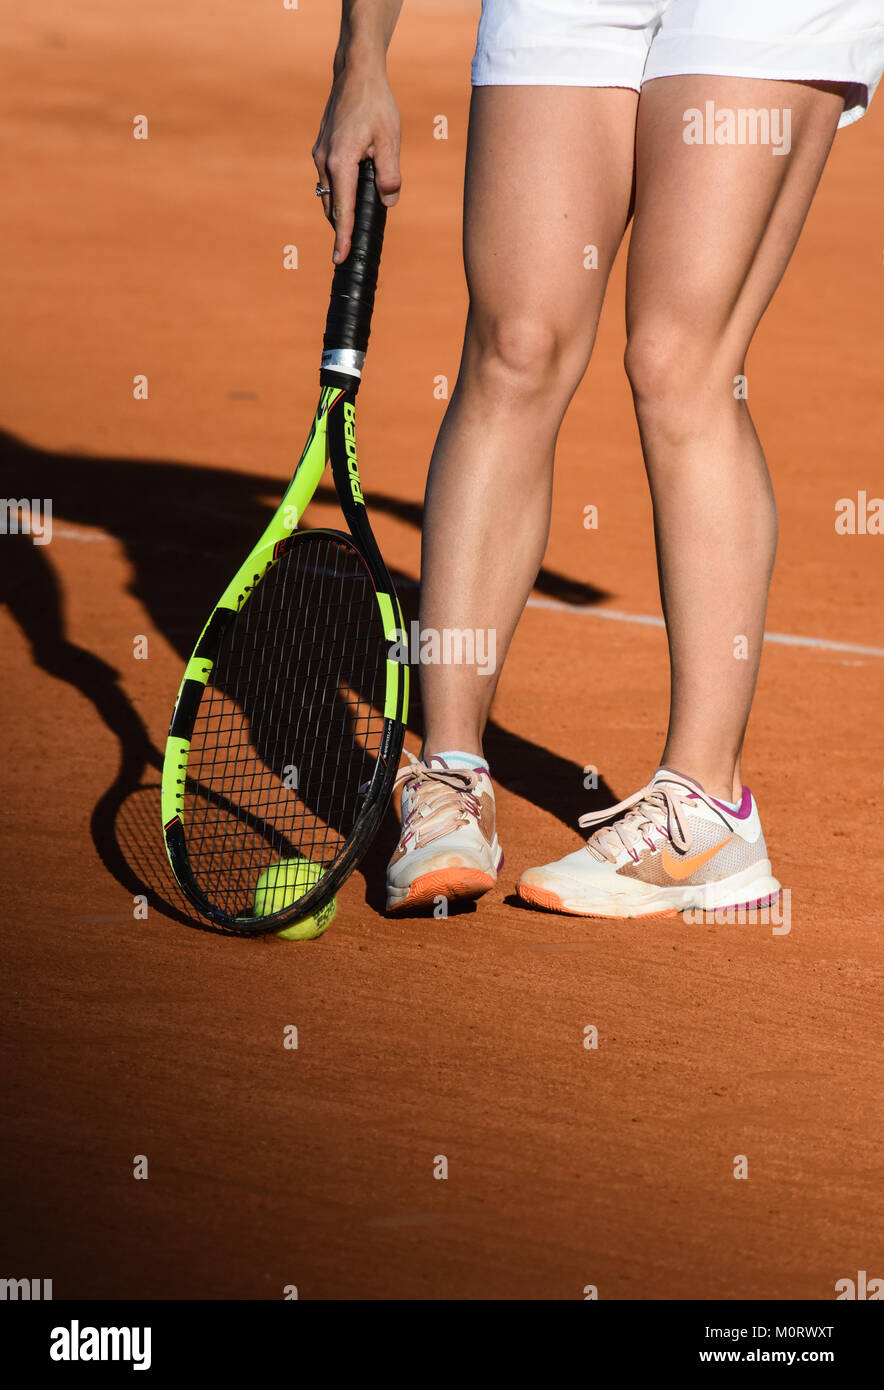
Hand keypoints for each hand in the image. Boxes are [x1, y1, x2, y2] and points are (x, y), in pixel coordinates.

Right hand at [313, 61, 400, 263]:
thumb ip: (390, 173)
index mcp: (341, 162)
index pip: (343, 210)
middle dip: (342, 228)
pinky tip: (354, 194)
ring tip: (355, 225)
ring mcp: (320, 155)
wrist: (356, 73)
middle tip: (353, 249)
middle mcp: (325, 161)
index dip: (343, 237)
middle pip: (333, 207)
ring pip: (329, 195)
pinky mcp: (321, 150)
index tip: (340, 259)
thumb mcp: (390, 140)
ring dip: (341, 210)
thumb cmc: (376, 104)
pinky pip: (329, 181)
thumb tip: (388, 200)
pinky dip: (339, 193)